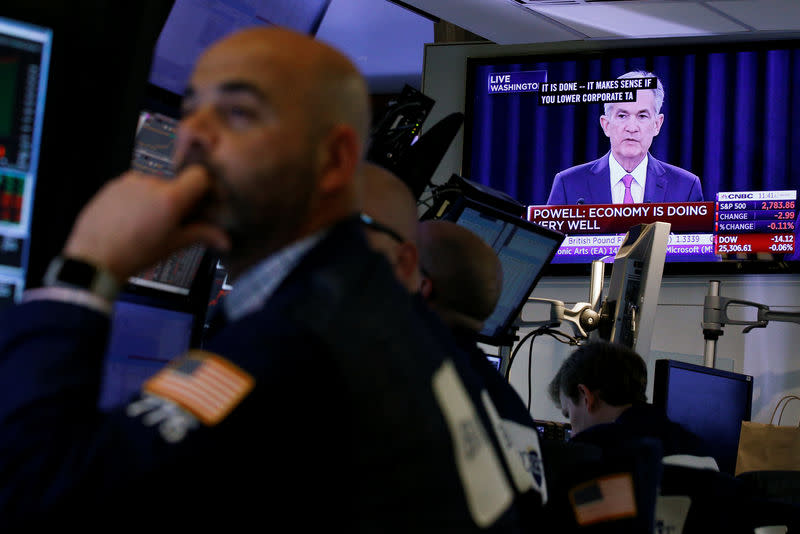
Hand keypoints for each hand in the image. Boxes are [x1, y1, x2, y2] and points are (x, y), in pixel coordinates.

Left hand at [63, 165, 231, 281]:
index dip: (204, 186)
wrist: (94, 259)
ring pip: (154, 179)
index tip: (201, 200)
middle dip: (179, 193)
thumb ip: (202, 235)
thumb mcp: (173, 245)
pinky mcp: (113, 184)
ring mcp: (129, 180)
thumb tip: (224, 240)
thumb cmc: (135, 254)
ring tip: (149, 219)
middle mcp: (151, 182)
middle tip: (174, 216)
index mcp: (171, 197)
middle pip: (176, 178)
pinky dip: (138, 195)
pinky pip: (133, 184)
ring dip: (157, 193)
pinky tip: (132, 217)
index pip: (199, 175)